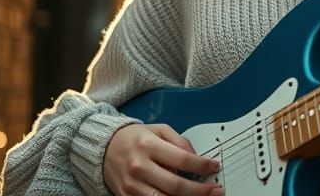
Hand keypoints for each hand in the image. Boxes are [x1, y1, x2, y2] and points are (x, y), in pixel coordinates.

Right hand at [103, 123, 223, 195]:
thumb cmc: (134, 138)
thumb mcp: (158, 130)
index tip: (214, 167)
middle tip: (216, 190)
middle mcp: (139, 166)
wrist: (103, 148)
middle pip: (175, 185)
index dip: (202, 165)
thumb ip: (179, 141)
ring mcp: (132, 185)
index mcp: (148, 145)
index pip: (182, 159)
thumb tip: (197, 157)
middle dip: (200, 190)